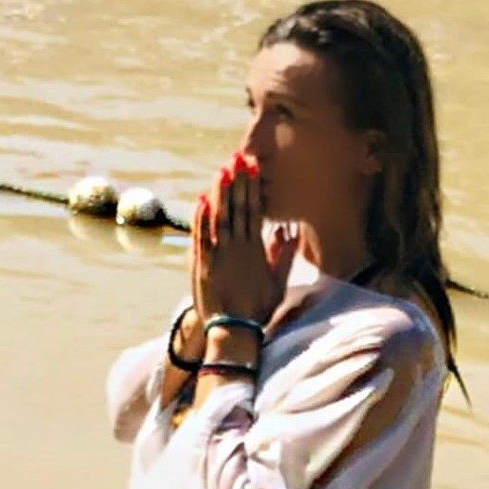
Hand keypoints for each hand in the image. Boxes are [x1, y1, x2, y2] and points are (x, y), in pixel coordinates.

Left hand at [191, 151, 297, 324]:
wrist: (233, 329)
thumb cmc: (257, 309)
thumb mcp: (277, 284)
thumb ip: (282, 257)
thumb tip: (288, 234)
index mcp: (255, 250)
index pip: (254, 212)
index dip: (253, 188)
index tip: (253, 169)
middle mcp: (237, 248)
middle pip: (237, 208)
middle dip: (237, 182)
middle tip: (238, 158)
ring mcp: (217, 255)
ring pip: (219, 217)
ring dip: (220, 193)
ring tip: (221, 170)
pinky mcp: (201, 264)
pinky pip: (201, 236)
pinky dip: (201, 217)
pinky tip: (202, 199)